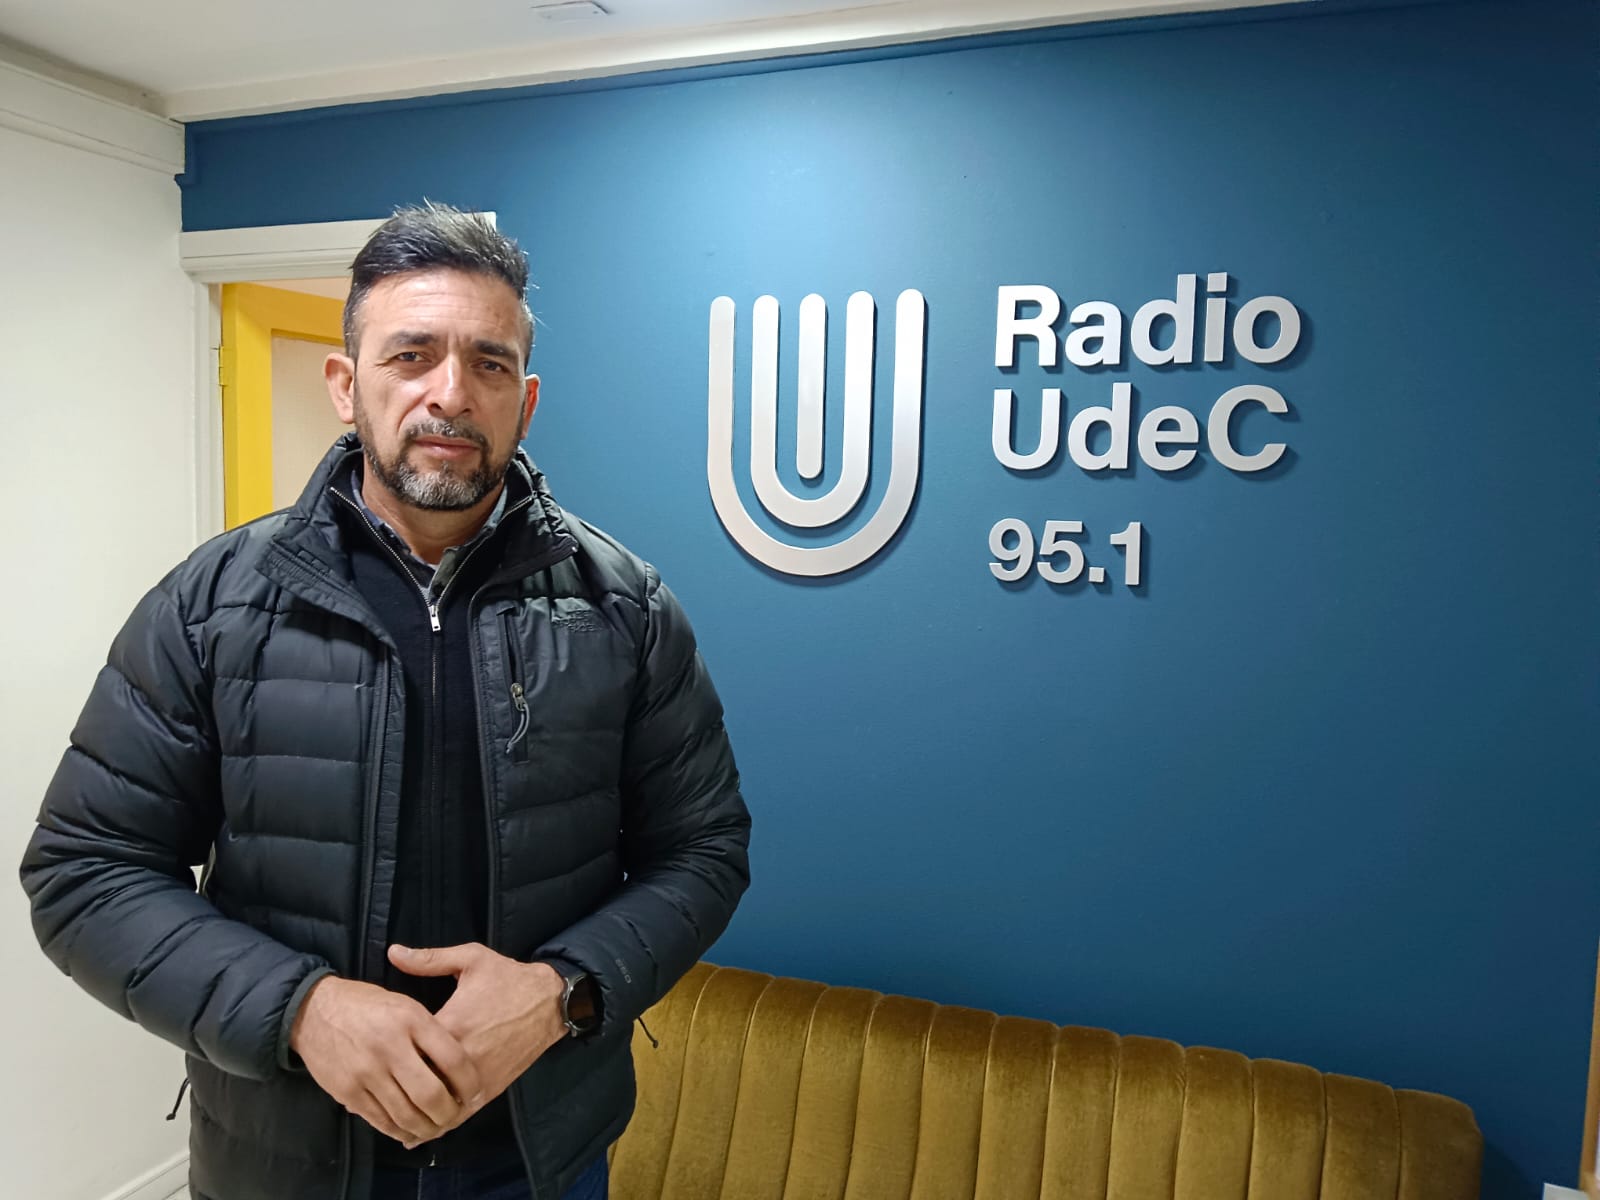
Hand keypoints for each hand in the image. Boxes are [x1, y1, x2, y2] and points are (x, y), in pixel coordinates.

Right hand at [289, 976, 481, 1148]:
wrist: (314, 1011)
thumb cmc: (368, 1005)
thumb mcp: (406, 1003)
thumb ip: (431, 1031)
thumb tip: (459, 1064)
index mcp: (410, 1019)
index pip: (452, 1058)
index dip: (470, 1082)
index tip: (477, 1092)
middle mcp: (389, 1046)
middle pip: (431, 1094)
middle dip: (450, 1112)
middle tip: (458, 1115)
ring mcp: (366, 1072)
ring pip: (406, 1114)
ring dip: (427, 1127)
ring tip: (438, 1127)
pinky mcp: (347, 1091)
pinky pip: (381, 1120)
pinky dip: (400, 1130)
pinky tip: (411, 1130)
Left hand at [388, 943, 565, 1114]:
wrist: (550, 1000)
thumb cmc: (508, 978)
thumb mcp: (471, 959)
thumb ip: (429, 959)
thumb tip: (392, 952)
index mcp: (452, 1024)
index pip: (409, 1050)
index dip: (387, 1056)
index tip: (370, 1053)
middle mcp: (463, 1057)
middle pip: (419, 1082)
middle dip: (397, 1086)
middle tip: (372, 1086)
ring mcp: (479, 1077)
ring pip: (439, 1106)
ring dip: (416, 1112)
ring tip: (389, 1115)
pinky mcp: (491, 1088)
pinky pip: (461, 1113)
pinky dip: (440, 1122)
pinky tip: (421, 1130)